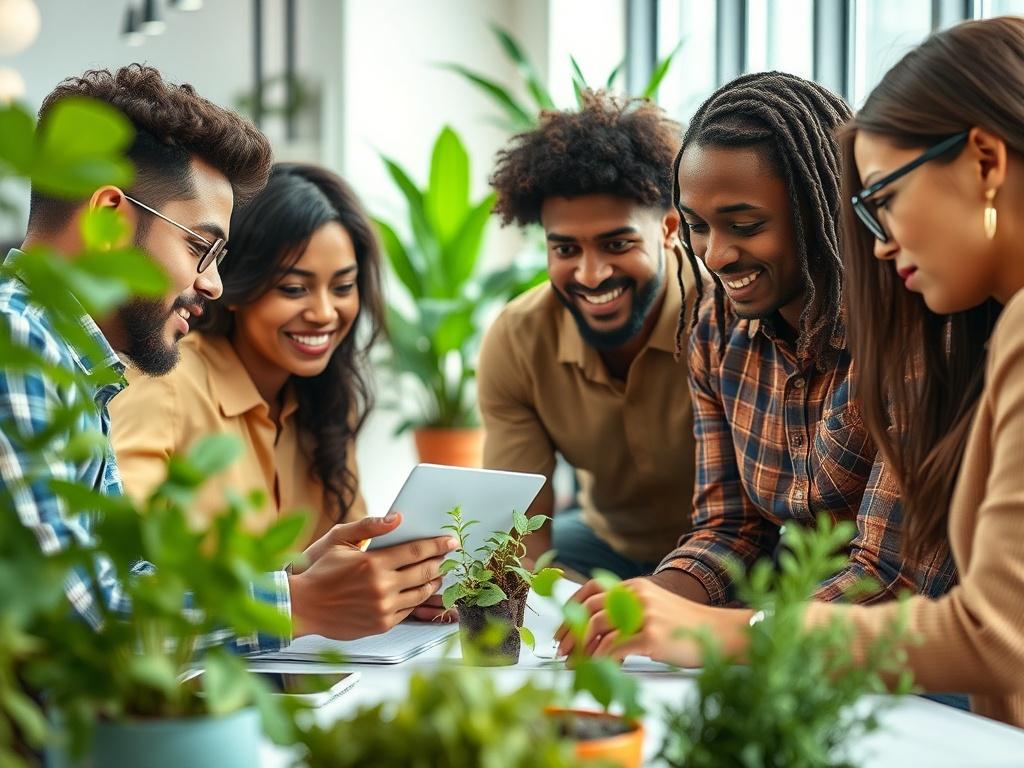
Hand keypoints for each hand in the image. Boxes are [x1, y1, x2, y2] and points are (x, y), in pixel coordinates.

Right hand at [289, 516, 457, 639]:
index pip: (416, 551)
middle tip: (449, 556)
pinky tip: (420, 592)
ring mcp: (383, 608)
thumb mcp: (339, 539)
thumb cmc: (319, 571)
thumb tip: (397, 518)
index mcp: (373, 563)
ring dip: (433, 582)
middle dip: (440, 562)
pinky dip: (418, 600)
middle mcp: (382, 587)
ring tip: (438, 574)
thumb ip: (370, 526)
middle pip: (424, 572)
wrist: (303, 606)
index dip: (437, 545)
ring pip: (420, 594)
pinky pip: (408, 611)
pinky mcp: (381, 624)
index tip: (450, 541)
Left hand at [555, 577, 748, 666]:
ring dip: (582, 650)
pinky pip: (614, 648)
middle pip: (588, 611)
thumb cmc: (687, 627)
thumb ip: (628, 613)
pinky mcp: (651, 635)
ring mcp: (644, 614)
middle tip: (562, 652)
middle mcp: (636, 595)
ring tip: (578, 665)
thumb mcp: (655, 608)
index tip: (561, 629)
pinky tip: (601, 668)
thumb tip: (595, 633)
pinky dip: (601, 660)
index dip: (570, 609)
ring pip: (597, 628)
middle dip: (570, 634)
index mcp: (634, 587)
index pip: (591, 590)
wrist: (720, 633)